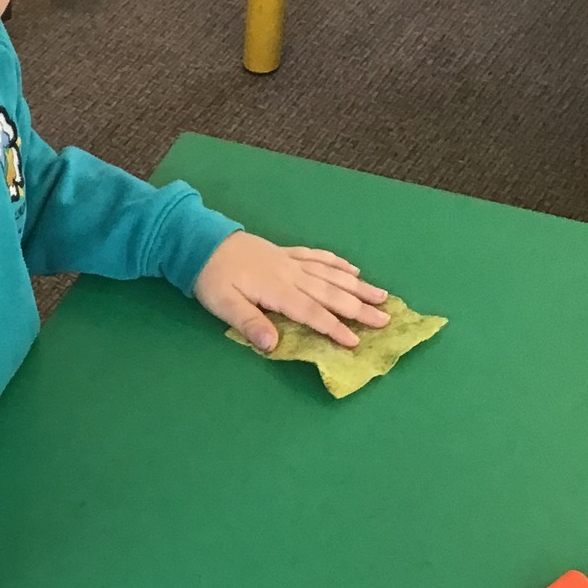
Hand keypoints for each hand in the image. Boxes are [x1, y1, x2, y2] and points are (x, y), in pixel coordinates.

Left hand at [193, 233, 388, 351]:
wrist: (201, 242)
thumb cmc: (211, 278)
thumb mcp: (223, 305)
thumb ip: (249, 323)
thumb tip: (273, 345)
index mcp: (277, 290)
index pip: (312, 313)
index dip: (334, 328)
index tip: (355, 342)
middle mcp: (291, 275)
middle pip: (331, 293)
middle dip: (359, 308)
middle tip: (386, 319)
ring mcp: (291, 261)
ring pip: (331, 274)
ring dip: (357, 285)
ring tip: (382, 295)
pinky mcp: (287, 253)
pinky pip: (318, 257)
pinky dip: (337, 263)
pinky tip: (352, 269)